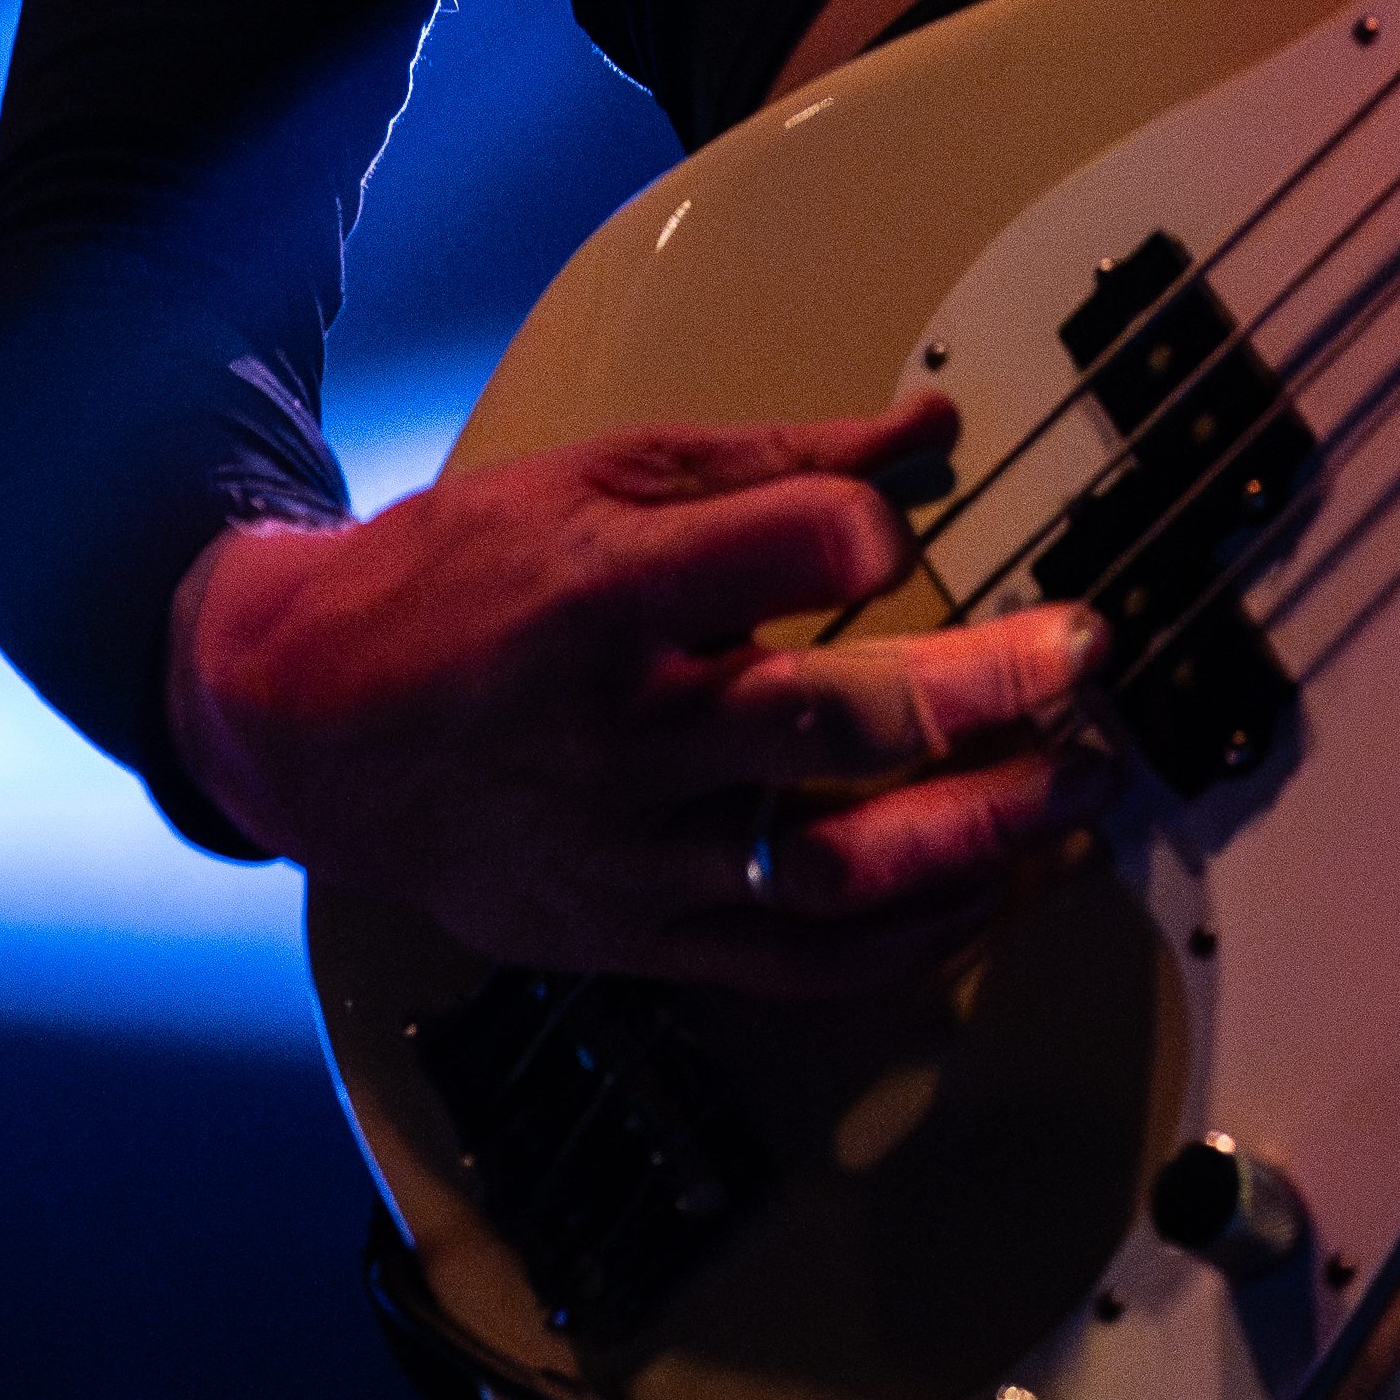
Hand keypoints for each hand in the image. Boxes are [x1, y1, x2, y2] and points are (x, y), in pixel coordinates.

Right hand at [166, 402, 1112, 993]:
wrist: (312, 729)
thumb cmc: (463, 580)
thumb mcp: (599, 477)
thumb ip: (777, 463)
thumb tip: (933, 434)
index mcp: (600, 597)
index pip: (760, 556)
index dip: (856, 534)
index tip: (904, 529)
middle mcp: (623, 737)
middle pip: (833, 729)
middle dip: (985, 697)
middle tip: (1087, 660)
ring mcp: (634, 857)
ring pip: (839, 875)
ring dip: (986, 836)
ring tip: (1085, 791)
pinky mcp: (640, 940)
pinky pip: (803, 964)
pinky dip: (918, 941)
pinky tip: (997, 888)